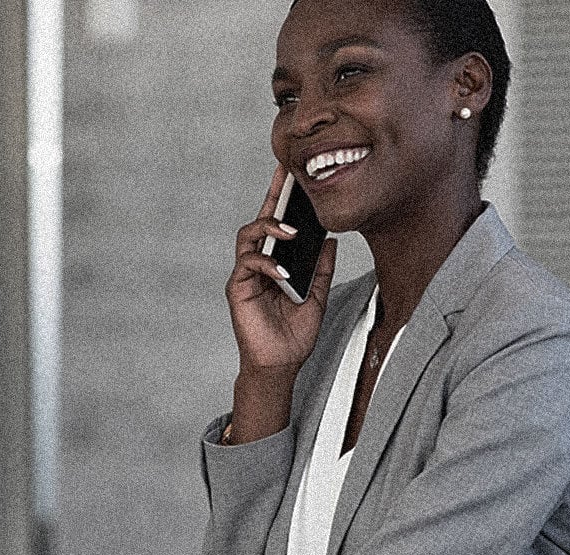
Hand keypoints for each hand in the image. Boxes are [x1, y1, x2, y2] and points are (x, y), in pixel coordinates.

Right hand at [227, 163, 337, 375]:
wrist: (281, 364)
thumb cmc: (294, 334)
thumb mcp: (317, 296)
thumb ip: (322, 268)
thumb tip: (332, 240)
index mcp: (277, 262)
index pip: (278, 224)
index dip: (281, 199)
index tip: (291, 174)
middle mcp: (258, 264)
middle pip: (260, 220)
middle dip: (271, 196)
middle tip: (284, 175)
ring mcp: (246, 274)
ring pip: (248, 235)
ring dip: (269, 228)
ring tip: (291, 231)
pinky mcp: (237, 288)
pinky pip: (248, 263)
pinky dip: (267, 262)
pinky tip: (283, 271)